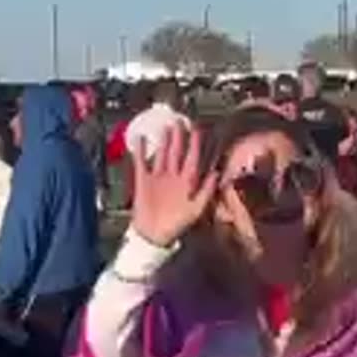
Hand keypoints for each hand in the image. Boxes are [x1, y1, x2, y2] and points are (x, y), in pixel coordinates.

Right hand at [131, 126, 217, 247]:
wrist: (153, 235)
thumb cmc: (176, 225)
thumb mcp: (195, 209)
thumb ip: (206, 192)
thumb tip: (217, 174)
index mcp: (187, 182)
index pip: (192, 159)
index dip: (195, 145)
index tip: (198, 130)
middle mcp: (173, 176)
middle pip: (177, 152)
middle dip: (180, 137)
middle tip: (181, 121)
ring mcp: (158, 177)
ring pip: (161, 154)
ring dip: (163, 141)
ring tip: (166, 126)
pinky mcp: (143, 180)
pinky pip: (141, 162)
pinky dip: (140, 150)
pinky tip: (140, 138)